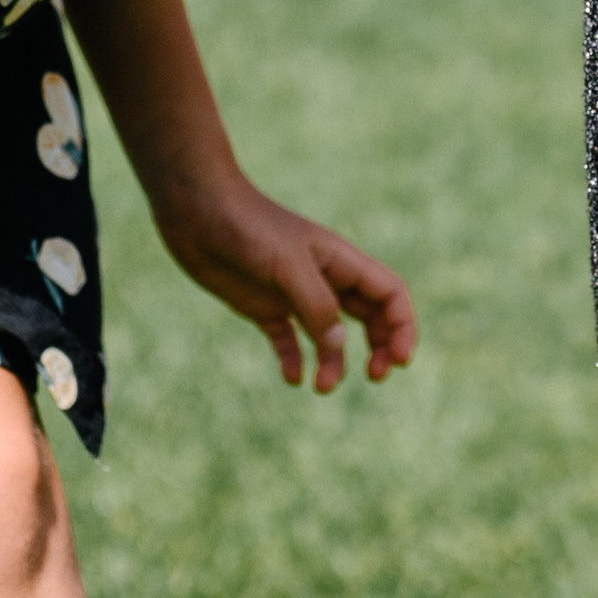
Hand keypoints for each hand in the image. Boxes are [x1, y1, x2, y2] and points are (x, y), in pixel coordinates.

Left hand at [155, 169, 416, 392]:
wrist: (195, 209)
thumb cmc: (246, 226)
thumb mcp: (289, 266)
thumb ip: (318, 307)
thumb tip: (339, 348)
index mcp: (340, 261)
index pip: (390, 294)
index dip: (403, 326)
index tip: (399, 360)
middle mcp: (323, 278)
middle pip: (369, 317)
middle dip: (380, 347)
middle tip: (374, 376)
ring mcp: (293, 293)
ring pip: (329, 335)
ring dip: (333, 362)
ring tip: (322, 387)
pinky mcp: (262, 305)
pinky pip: (288, 339)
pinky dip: (294, 360)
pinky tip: (292, 378)